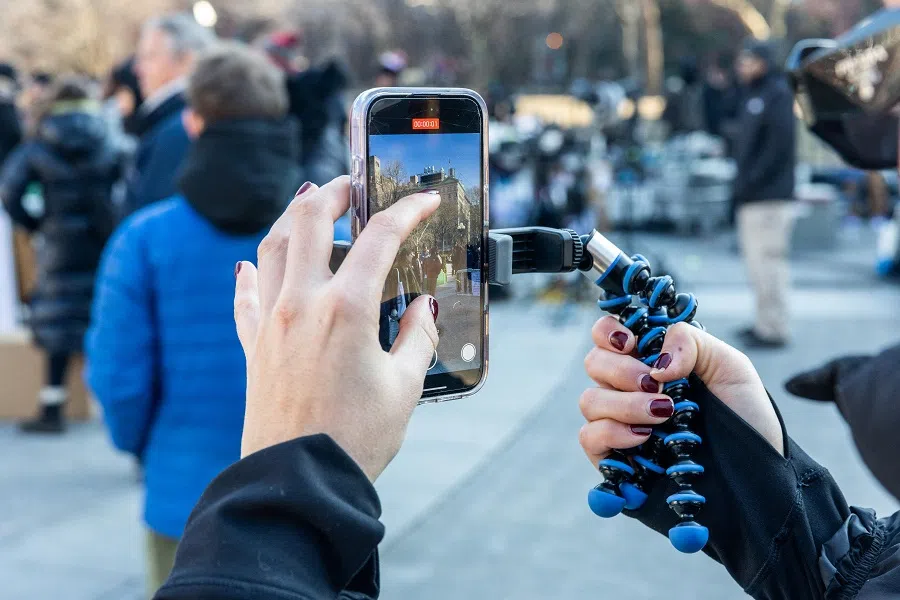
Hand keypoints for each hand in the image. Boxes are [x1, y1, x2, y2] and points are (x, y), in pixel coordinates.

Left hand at [234, 177, 440, 480]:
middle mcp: (301, 304)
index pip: (380, 238)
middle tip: (351, 185)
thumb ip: (417, 339)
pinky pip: (244, 297)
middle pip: (308, 220)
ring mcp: (271, 322)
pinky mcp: (253, 346)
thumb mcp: (404, 387)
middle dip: (332, 191)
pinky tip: (248, 266)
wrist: (299, 480)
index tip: (424, 201)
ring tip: (308, 207)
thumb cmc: (356, 438)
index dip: (408, 210)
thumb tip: (424, 311)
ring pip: (270, 248)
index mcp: (345, 309)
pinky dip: (248, 274)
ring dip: (290, 219)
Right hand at [579, 317, 783, 466]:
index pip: (607, 335)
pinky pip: (589, 437)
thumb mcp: (730, 367)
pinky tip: (644, 439)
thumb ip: (690, 342)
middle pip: (594, 363)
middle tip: (657, 386)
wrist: (757, 476)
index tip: (631, 343)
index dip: (609, 333)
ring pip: (589, 400)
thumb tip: (655, 364)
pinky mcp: (615, 458)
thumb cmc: (745, 419)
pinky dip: (612, 433)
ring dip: (624, 404)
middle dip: (623, 371)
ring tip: (662, 416)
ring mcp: (619, 423)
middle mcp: (629, 389)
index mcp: (651, 361)